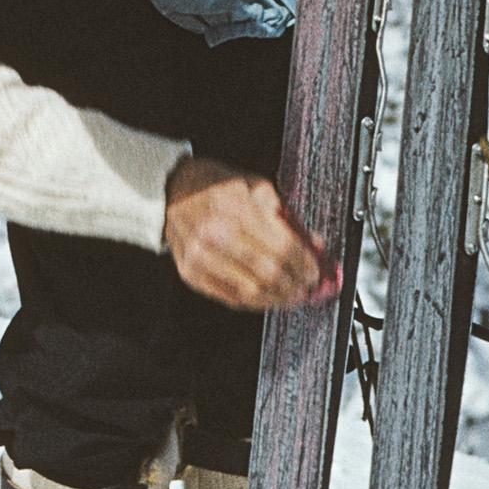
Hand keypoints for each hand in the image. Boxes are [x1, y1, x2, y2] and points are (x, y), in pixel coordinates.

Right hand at [165, 156, 337, 310]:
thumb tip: (314, 245)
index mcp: (235, 207)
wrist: (172, 191)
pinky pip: (231, 298)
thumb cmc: (215, 186)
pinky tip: (269, 297)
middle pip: (269, 272)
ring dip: (279, 298)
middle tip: (309, 286)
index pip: (281, 247)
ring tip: (294, 295)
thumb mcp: (256, 187)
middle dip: (296, 284)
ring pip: (252, 292)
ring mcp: (200, 257)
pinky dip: (256, 302)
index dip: (305, 264)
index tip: (316, 271)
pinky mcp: (191, 274)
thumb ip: (286, 217)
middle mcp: (215, 234)